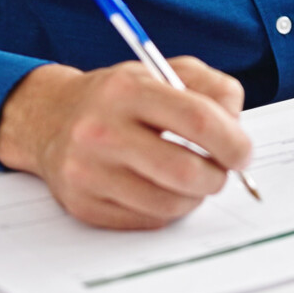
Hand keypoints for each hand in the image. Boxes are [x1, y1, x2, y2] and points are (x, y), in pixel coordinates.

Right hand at [0, 56, 251, 229]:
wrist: (51, 119)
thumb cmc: (119, 97)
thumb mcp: (163, 71)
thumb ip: (211, 88)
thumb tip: (237, 127)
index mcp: (128, 89)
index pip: (198, 120)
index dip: (232, 141)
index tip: (242, 152)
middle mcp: (102, 130)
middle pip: (185, 172)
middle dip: (217, 177)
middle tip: (220, 171)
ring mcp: (89, 172)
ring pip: (169, 204)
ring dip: (194, 197)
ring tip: (189, 178)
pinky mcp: (83, 205)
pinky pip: (147, 221)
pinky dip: (166, 210)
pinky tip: (159, 188)